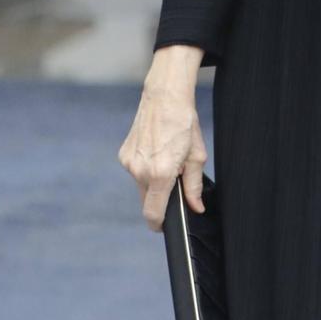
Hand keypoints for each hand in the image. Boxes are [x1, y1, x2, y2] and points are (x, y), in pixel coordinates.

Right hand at [118, 46, 207, 231]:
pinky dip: (145, 167)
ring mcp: (129, 162)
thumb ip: (194, 185)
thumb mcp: (196, 155)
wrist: (165, 95)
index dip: (160, 224)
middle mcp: (140, 171)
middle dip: (160, 197)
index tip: (166, 225)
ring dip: (153, 181)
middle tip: (174, 179)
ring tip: (166, 159)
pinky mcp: (123, 153)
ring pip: (141, 185)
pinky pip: (135, 171)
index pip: (153, 215)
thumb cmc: (184, 122)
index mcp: (160, 174)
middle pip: (147, 201)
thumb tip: (195, 207)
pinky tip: (155, 151)